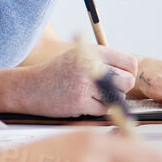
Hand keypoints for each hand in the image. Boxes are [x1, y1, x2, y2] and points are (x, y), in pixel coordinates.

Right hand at [0, 47, 135, 116]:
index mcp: (91, 51)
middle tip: (106, 89)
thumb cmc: (56, 74)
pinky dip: (97, 110)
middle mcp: (89, 65)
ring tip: (92, 96)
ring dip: (110, 100)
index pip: (129, 62)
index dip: (128, 72)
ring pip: (118, 97)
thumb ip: (103, 61)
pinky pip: (104, 110)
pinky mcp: (80, 103)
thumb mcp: (78, 57)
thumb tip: (133, 71)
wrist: (27, 88)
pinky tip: (83, 103)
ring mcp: (85, 84)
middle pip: (128, 80)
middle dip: (121, 87)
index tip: (119, 76)